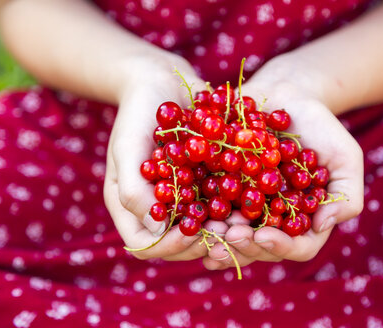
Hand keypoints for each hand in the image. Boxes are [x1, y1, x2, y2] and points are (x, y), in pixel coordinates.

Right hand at [104, 58, 228, 260]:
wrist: (163, 82)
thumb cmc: (137, 112)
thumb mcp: (128, 147)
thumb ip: (133, 190)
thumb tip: (155, 232)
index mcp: (132, 205)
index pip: (146, 245)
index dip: (169, 247)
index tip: (193, 235)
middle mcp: (159, 207)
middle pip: (180, 243)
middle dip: (204, 243)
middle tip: (228, 234)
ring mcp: (185, 196)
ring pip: (205, 228)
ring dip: (225, 230)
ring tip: (244, 223)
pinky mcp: (206, 182)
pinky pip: (222, 203)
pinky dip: (237, 207)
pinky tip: (254, 203)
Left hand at [203, 58, 363, 268]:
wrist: (286, 96)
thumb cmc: (320, 127)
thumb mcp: (345, 156)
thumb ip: (346, 194)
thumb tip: (323, 226)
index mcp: (303, 219)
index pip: (298, 247)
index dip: (281, 247)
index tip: (265, 234)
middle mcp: (274, 220)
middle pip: (260, 248)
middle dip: (244, 246)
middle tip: (229, 235)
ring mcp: (247, 207)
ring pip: (232, 236)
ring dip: (218, 240)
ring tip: (206, 232)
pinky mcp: (223, 190)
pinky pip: (210, 211)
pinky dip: (200, 218)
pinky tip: (189, 220)